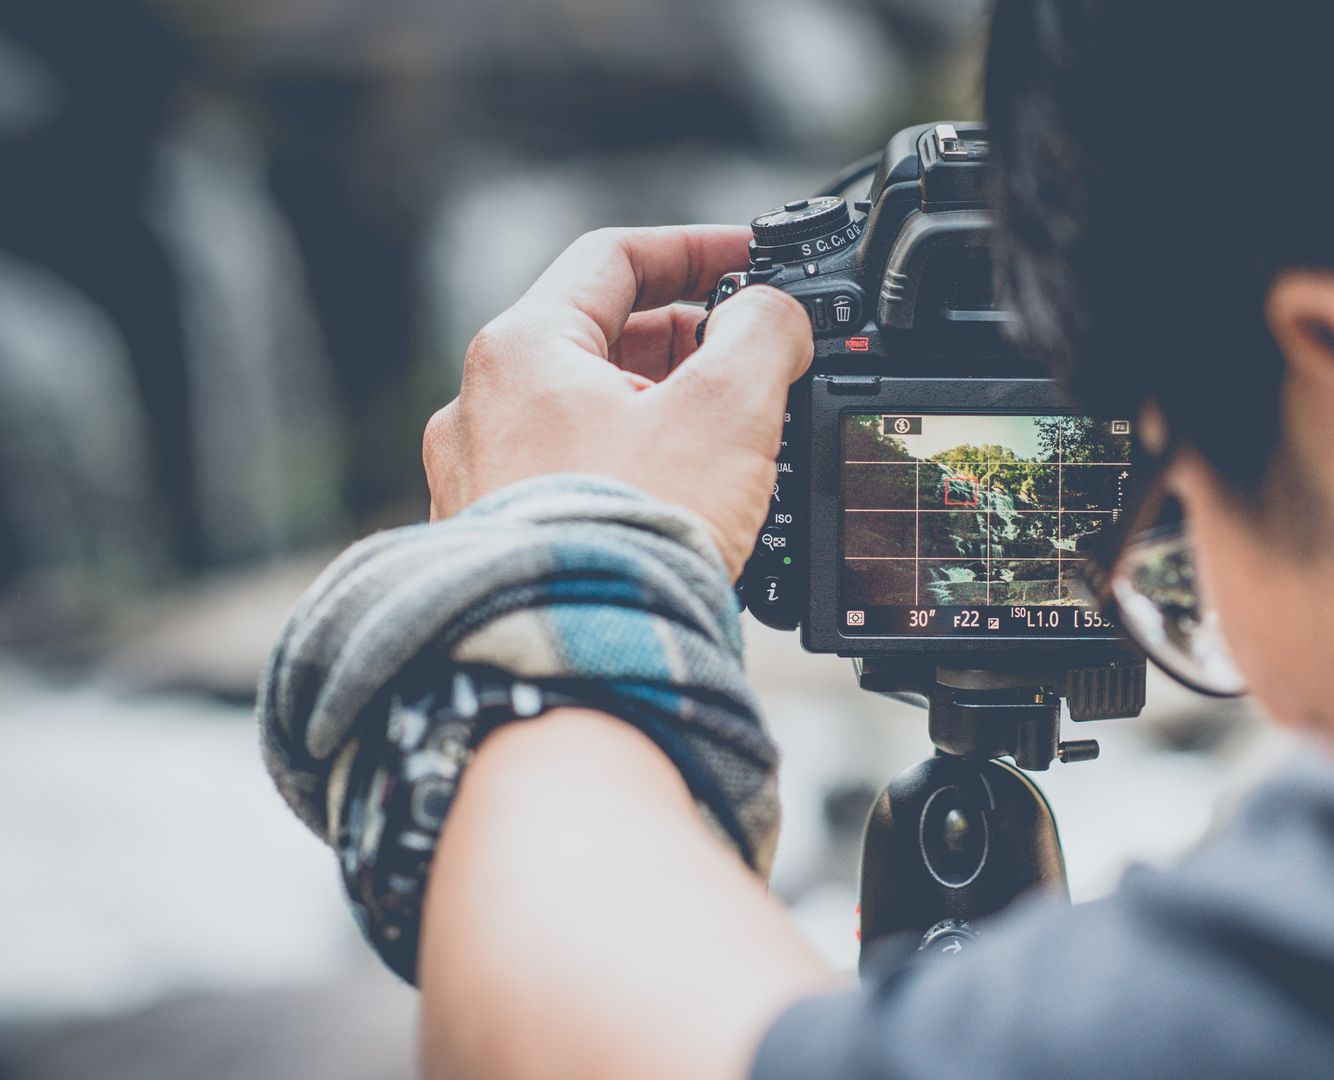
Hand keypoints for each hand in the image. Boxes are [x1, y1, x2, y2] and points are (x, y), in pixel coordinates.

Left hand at [423, 226, 811, 575]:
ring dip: (662, 413)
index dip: (698, 250)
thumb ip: (763, 334)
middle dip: (689, 344)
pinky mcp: (501, 541)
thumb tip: (776, 315)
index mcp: (524, 350)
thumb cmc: (631, 535)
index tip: (751, 262)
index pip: (616, 257)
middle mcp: (482, 407)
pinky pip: (574, 479)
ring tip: (728, 445)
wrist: (576, 661)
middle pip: (603, 339)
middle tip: (753, 363)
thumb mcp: (728, 409)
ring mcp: (483, 479)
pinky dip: (632, 473)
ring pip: (588, 414)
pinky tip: (681, 505)